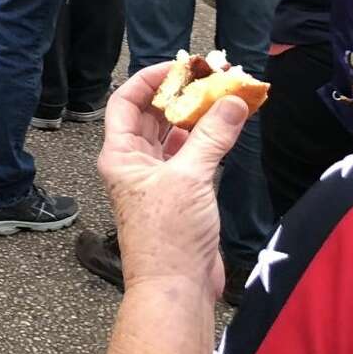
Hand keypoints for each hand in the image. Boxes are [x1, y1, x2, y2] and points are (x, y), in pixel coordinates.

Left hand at [99, 62, 248, 299]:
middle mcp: (133, 163)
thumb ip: (212, 137)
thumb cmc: (167, 236)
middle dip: (180, 95)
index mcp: (119, 155)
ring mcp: (156, 179)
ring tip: (224, 95)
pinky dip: (206, 140)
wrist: (175, 287)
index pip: (126, 102)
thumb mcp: (190, 178)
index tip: (181, 65)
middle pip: (152, 116)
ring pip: (173, 135)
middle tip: (211, 76)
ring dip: (196, 116)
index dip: (150, 80)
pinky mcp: (178, 194)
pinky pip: (189, 156)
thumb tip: (233, 101)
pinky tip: (224, 127)